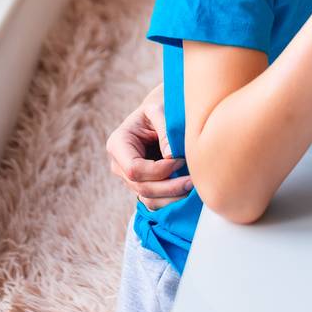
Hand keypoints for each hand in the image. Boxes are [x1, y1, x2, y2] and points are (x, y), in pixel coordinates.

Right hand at [105, 83, 191, 209]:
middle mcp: (119, 165)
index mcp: (118, 144)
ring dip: (172, 198)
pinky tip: (187, 194)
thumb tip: (171, 156)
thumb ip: (164, 131)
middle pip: (141, 187)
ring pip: (148, 199)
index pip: (134, 168)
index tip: (180, 161)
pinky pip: (154, 202)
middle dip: (169, 187)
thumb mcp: (159, 110)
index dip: (158, 170)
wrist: (159, 115)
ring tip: (193, 188)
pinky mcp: (142, 186)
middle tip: (193, 181)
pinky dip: (171, 201)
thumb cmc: (159, 109)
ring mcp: (129, 178)